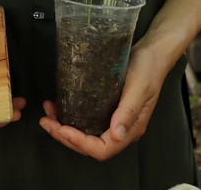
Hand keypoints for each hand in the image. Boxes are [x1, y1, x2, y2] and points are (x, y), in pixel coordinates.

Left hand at [39, 42, 167, 160]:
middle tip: (46, 122)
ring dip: (65, 128)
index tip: (61, 129)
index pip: (103, 148)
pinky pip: (87, 120)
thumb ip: (128, 112)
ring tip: (48, 114)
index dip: (80, 143)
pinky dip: (71, 116)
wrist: (154, 52)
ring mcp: (115, 120)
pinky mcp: (108, 109)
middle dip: (66, 137)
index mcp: (131, 129)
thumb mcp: (138, 87)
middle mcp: (122, 129)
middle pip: (91, 145)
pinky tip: (59, 105)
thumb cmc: (148, 68)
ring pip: (86, 133)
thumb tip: (117, 136)